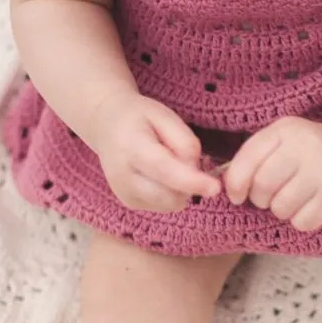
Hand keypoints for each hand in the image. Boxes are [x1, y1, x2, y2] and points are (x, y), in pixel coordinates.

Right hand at [88, 89, 220, 212]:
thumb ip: (185, 142)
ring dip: (181, 189)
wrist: (106, 125)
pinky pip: (164, 205)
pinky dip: (171, 193)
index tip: (215, 188)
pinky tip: (161, 175)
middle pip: (169, 194)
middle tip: (187, 158)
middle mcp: (122, 175)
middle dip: (189, 183)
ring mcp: (123, 193)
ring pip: (170, 203)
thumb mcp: (165, 116)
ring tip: (170, 163)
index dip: (192, 181)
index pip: (164, 169)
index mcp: (130, 146)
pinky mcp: (129, 203)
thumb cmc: (140, 118)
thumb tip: (196, 172)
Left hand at [224, 117, 321, 231]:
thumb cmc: (307, 150)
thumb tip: (229, 188)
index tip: (237, 194)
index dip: (235, 183)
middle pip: (263, 186)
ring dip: (280, 210)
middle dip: (259, 198)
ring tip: (290, 200)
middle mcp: (305, 148)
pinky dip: (299, 220)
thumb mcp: (282, 139)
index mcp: (285, 130)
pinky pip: (302, 221)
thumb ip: (254, 156)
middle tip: (268, 197)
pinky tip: (307, 207)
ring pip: (281, 207)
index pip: (248, 159)